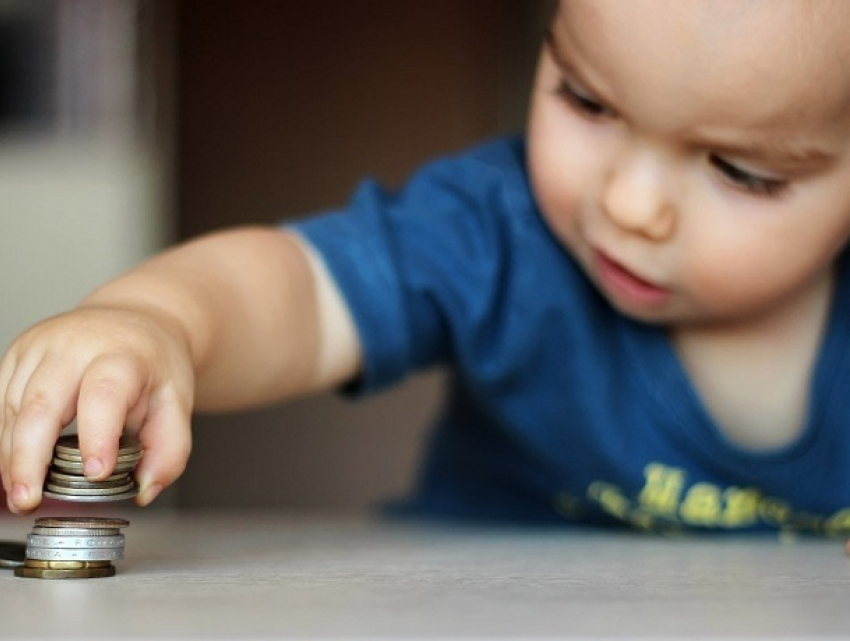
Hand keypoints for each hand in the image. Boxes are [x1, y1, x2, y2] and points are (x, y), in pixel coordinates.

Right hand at [0, 306, 194, 513]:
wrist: (136, 322)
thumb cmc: (153, 364)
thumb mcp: (177, 402)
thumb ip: (170, 450)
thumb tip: (145, 488)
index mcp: (123, 353)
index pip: (105, 393)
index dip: (98, 435)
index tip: (97, 473)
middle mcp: (76, 344)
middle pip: (42, 402)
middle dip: (30, 457)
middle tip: (30, 499)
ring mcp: (40, 346)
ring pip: (13, 406)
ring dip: (12, 456)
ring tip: (23, 494)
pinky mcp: (17, 354)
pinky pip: (1, 402)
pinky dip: (5, 439)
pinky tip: (15, 467)